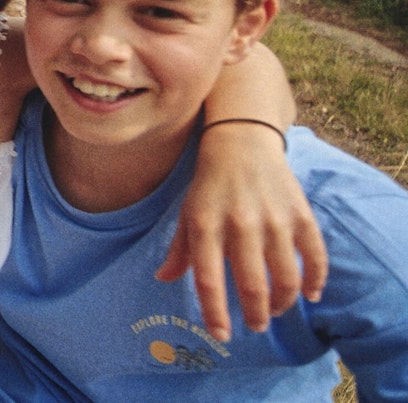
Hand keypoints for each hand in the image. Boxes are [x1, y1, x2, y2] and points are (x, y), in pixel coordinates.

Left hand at [157, 123, 326, 342]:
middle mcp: (240, 224)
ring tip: (275, 310)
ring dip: (283, 302)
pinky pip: (315, 256)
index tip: (222, 335)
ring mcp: (274, 219)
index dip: (215, 313)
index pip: (208, 280)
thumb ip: (179, 250)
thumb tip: (163, 279)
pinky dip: (316, 280)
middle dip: (255, 314)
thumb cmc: (209, 186)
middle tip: (255, 325)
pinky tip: (310, 295)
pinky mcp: (300, 214)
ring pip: (286, 277)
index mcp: (205, 226)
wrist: (241, 143)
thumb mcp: (187, 214)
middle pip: (252, 285)